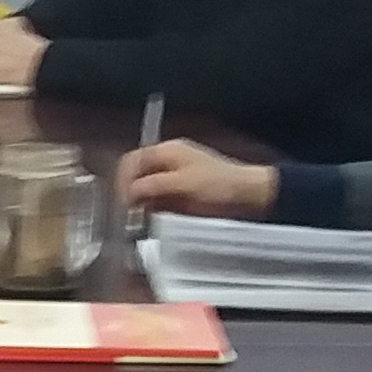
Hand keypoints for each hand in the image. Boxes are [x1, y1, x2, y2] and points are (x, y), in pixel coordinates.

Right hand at [120, 138, 276, 217]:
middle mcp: (166, 163)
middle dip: (129, 191)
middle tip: (128, 212)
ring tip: (137, 218)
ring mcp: (171, 179)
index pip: (133, 161)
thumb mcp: (185, 183)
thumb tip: (129, 192)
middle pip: (136, 174)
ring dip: (138, 203)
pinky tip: (148, 219)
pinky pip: (155, 201)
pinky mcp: (177, 195)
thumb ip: (154, 185)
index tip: (123, 200)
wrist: (247, 195)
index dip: (124, 179)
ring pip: (143, 189)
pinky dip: (149, 209)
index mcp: (166, 151)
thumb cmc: (219, 183)